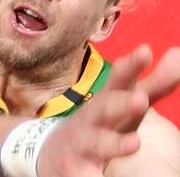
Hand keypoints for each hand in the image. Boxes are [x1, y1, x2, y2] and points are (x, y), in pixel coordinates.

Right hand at [37, 44, 179, 175]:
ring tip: (135, 143)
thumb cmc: (98, 125)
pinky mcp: (73, 169)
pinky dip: (91, 176)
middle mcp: (92, 118)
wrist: (49, 152)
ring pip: (97, 143)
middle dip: (122, 103)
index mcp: (107, 101)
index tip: (145, 51)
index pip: (120, 79)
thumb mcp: (123, 103)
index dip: (131, 66)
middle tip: (142, 99)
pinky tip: (98, 176)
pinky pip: (84, 174)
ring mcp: (81, 143)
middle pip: (106, 108)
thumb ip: (154, 84)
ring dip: (114, 143)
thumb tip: (179, 53)